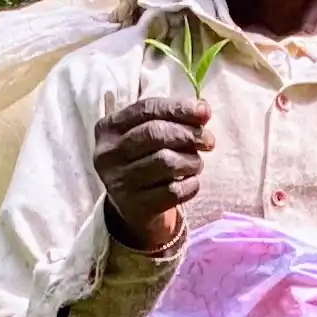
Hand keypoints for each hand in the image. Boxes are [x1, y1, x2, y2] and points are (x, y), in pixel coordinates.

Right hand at [95, 81, 210, 249]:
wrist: (133, 208)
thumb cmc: (145, 160)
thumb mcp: (147, 134)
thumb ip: (171, 118)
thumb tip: (203, 110)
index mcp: (108, 128)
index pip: (146, 109)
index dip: (179, 108)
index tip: (205, 113)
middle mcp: (108, 154)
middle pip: (155, 133)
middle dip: (188, 134)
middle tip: (208, 141)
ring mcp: (119, 182)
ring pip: (165, 162)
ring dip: (191, 161)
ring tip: (196, 163)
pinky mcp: (135, 206)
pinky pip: (173, 191)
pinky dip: (191, 185)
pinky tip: (191, 182)